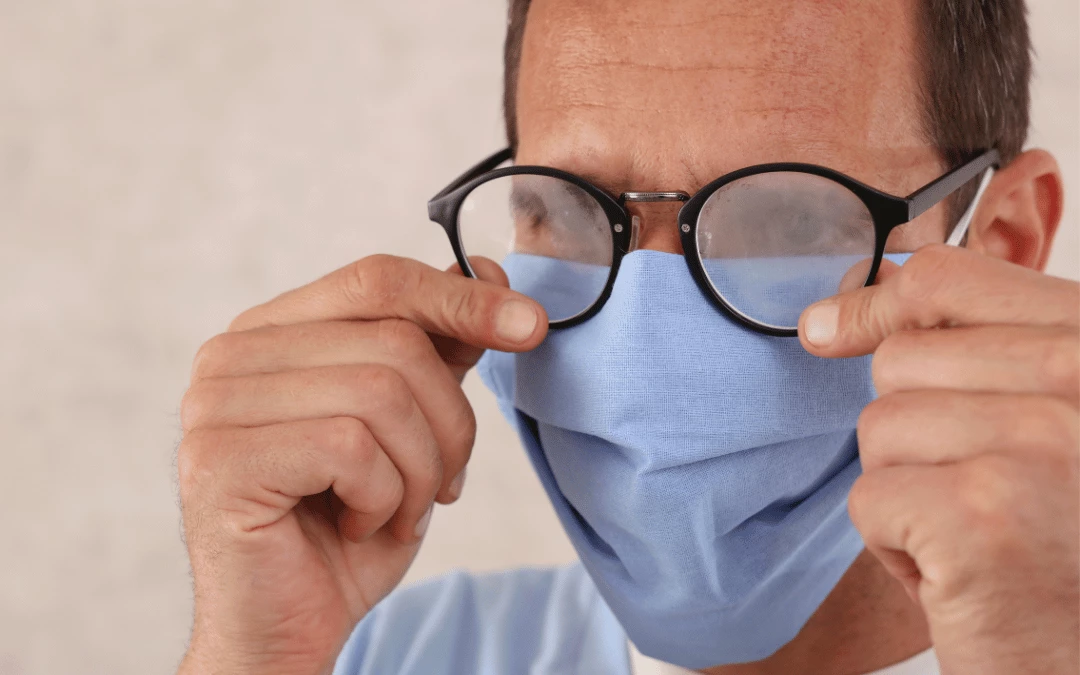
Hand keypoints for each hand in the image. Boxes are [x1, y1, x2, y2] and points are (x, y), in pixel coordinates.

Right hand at [176, 255, 545, 674]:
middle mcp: (232, 355)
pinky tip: (361, 525)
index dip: (460, 298)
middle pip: (394, 340)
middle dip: (448, 423)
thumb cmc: (347, 525)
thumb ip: (436, 350)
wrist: (290, 627)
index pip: (377, 281)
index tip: (529, 326)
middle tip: (444, 483)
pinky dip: (385, 498)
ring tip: (401, 510)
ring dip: (421, 469)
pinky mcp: (220, 459)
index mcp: (272, 333)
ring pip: (382, 393)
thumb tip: (486, 272)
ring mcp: (215, 404)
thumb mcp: (411, 428)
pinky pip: (351, 447)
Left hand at [799, 244, 1078, 674]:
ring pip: (879, 426)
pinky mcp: (983, 513)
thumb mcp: (1038, 419)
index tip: (831, 329)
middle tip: (984, 493)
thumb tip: (824, 318)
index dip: (878, 303)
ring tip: (979, 535)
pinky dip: (897, 547)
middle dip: (913, 435)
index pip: (951, 277)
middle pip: (901, 359)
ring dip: (907, 491)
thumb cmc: (1060, 546)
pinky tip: (963, 575)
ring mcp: (1041, 442)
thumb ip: (966, 349)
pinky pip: (870, 497)